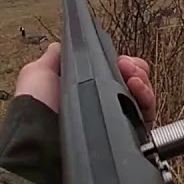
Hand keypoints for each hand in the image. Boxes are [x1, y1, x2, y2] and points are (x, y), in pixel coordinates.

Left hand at [14, 43, 156, 125]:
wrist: (41, 138)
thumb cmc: (36, 107)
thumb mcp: (38, 73)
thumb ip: (54, 57)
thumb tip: (61, 44)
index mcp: (84, 89)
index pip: (114, 71)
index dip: (121, 62)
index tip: (119, 58)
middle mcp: (101, 105)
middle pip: (133, 81)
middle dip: (135, 68)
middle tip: (127, 66)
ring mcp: (115, 120)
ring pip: (143, 96)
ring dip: (142, 81)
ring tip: (133, 77)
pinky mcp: (127, 135)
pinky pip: (147, 114)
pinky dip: (147, 98)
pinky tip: (137, 87)